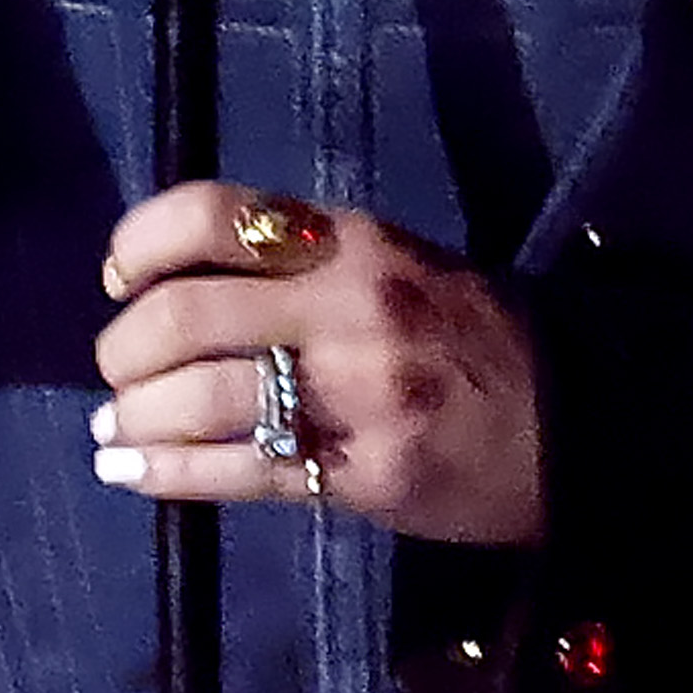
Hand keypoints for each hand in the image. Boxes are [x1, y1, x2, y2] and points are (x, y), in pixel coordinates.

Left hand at [93, 181, 542, 546]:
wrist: (576, 424)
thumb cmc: (469, 336)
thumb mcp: (393, 263)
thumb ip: (295, 264)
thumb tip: (172, 284)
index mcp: (352, 241)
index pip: (212, 217)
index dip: (140, 246)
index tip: (119, 279)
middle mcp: (349, 307)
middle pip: (185, 317)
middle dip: (124, 350)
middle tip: (116, 372)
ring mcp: (356, 395)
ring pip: (200, 400)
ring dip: (134, 418)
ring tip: (116, 428)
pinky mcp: (362, 476)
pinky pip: (237, 472)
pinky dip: (165, 473)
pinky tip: (131, 471)